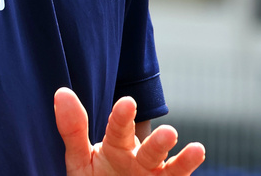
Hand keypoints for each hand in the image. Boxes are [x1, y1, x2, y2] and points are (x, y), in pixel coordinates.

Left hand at [55, 88, 204, 175]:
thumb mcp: (80, 158)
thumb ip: (74, 129)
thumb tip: (61, 93)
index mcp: (117, 145)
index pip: (119, 129)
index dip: (122, 117)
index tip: (126, 103)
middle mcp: (139, 157)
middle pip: (150, 150)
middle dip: (158, 143)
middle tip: (168, 133)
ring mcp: (153, 173)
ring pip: (169, 167)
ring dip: (182, 160)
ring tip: (196, 150)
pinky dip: (188, 166)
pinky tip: (198, 153)